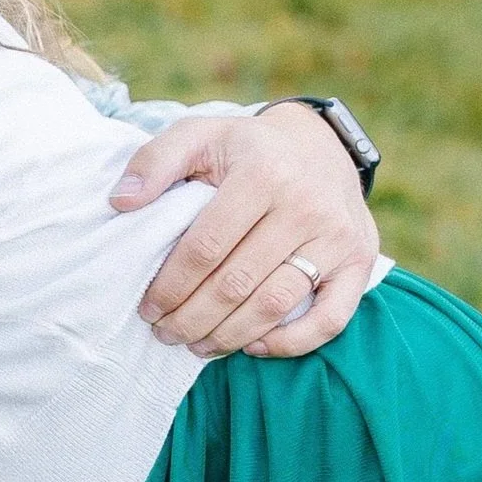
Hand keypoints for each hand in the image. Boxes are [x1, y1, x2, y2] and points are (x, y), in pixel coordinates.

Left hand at [114, 103, 380, 358]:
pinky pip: (331, 317)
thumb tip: (120, 202)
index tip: (147, 307)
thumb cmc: (244, 146)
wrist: (318, 143)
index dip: (171, 284)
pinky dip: (292, 341)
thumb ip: (154, 161)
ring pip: (277, 304)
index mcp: (262, 174)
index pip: (206, 247)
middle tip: (164, 333)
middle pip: (237, 282)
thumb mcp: (197, 134)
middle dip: (193, 317)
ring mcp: (338, 238)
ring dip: (231, 335)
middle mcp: (306, 207)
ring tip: (196, 346)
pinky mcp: (360, 262)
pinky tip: (254, 346)